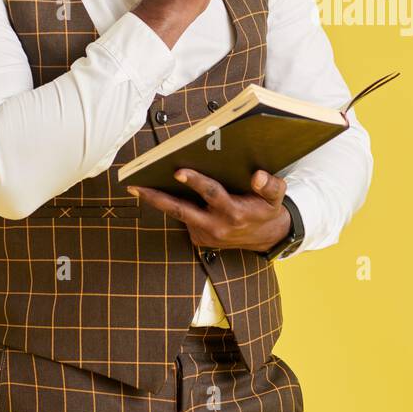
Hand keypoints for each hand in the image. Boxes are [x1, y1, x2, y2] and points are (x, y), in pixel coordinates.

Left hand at [128, 168, 290, 252]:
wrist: (266, 237)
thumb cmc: (266, 209)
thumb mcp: (275, 197)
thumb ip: (270, 185)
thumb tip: (257, 176)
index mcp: (234, 213)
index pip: (212, 194)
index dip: (196, 182)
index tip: (179, 172)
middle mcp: (217, 226)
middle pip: (181, 210)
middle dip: (158, 198)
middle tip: (137, 186)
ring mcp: (206, 235)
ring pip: (178, 215)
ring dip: (158, 201)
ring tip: (138, 187)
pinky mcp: (199, 239)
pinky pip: (183, 219)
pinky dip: (172, 205)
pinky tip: (160, 192)